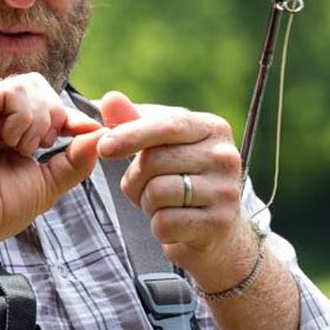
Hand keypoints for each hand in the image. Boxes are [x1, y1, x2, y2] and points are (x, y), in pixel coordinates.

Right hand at [0, 73, 106, 256]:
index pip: (49, 106)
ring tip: (22, 149)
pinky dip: (22, 116)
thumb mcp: (49, 183)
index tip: (89, 131)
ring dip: (37, 120)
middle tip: (42, 147)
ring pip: (30, 84)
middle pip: (41, 87)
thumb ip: (75, 158)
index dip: (72, 116)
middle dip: (55, 116)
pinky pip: (12, 90)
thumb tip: (101, 134)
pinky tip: (9, 141)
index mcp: (11, 133)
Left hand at [97, 91, 255, 286]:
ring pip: (157, 192)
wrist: (216, 231)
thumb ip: (134, 122)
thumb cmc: (181, 178)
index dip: (131, 134)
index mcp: (212, 128)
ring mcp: (225, 191)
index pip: (168, 125)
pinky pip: (165, 223)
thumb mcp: (160, 146)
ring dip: (146, 203)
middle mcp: (225, 156)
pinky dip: (158, 227)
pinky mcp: (219, 223)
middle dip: (135, 178)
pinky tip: (172, 224)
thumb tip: (110, 99)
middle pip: (155, 160)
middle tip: (143, 187)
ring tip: (160, 204)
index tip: (103, 147)